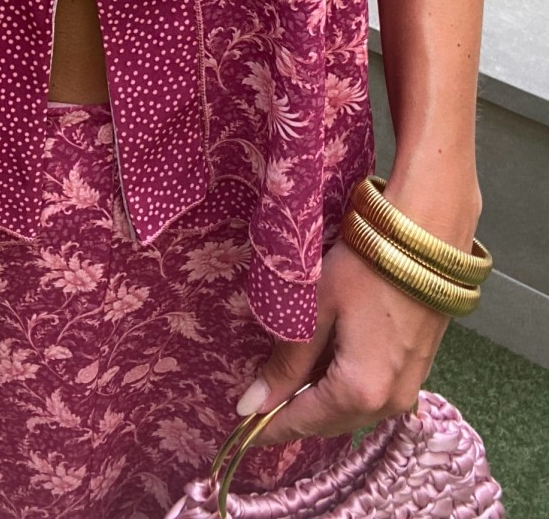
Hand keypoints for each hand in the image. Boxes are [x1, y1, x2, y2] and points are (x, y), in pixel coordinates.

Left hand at [235, 236, 448, 446]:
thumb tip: (251, 404)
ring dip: (318, 401)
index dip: (269, 427)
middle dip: (293, 414)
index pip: (302, 423)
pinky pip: (371, 396)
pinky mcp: (417, 372)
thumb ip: (286, 363)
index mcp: (360, 393)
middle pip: (329, 423)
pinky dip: (343, 388)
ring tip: (286, 376)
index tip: (240, 429)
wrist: (427, 238)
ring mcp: (408, 390)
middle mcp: (389, 404)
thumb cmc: (365, 266)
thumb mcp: (315, 310)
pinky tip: (323, 364)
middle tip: (259, 398)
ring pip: (351, 412)